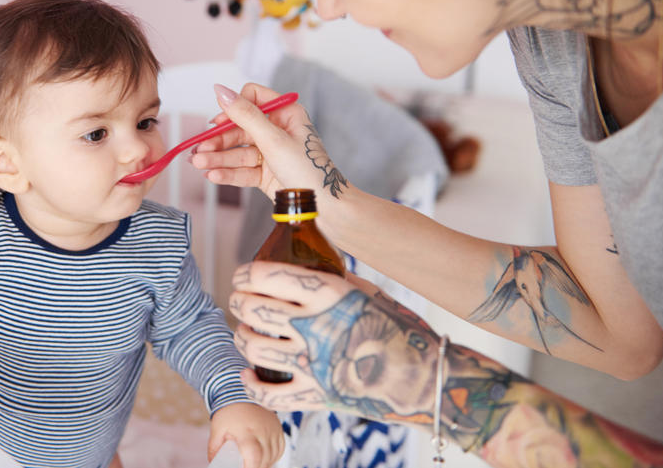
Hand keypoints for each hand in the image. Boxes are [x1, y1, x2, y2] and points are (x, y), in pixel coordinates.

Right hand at [190, 83, 347, 199]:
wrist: (325, 209)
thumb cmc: (308, 170)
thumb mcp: (274, 140)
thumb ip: (245, 115)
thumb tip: (220, 90)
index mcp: (286, 114)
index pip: (252, 99)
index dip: (233, 109)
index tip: (217, 123)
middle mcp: (278, 130)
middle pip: (239, 129)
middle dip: (218, 141)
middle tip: (198, 151)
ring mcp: (271, 153)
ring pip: (238, 151)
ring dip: (218, 159)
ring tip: (198, 166)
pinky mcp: (266, 174)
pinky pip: (242, 170)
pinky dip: (227, 173)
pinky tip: (212, 176)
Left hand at [208, 401, 283, 467]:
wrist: (242, 393)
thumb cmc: (230, 411)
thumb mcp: (217, 429)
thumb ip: (215, 448)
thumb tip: (213, 463)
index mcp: (247, 431)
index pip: (254, 456)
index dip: (251, 467)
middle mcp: (263, 431)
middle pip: (264, 459)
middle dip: (255, 466)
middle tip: (245, 464)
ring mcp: (273, 430)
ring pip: (273, 456)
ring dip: (264, 462)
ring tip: (252, 459)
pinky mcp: (279, 430)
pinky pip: (280, 450)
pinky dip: (272, 456)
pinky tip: (263, 456)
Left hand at [229, 261, 441, 424]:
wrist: (426, 377)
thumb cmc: (400, 329)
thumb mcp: (368, 291)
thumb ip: (334, 280)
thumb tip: (309, 267)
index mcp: (329, 293)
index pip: (268, 275)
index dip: (246, 274)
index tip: (241, 275)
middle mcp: (317, 325)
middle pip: (255, 310)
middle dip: (238, 302)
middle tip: (237, 300)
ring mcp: (315, 363)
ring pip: (254, 348)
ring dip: (242, 337)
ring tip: (244, 332)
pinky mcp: (317, 395)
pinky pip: (270, 394)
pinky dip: (251, 384)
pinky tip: (246, 373)